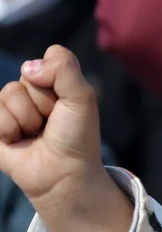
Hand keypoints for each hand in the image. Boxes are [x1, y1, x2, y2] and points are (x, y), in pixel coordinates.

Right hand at [0, 45, 131, 231]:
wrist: (64, 173)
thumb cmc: (77, 138)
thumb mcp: (83, 99)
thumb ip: (64, 69)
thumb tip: (28, 67)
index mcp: (55, 82)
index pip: (50, 58)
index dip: (60, 81)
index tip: (70, 105)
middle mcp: (32, 92)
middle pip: (27, 77)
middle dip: (43, 102)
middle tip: (52, 123)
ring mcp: (12, 108)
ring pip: (9, 92)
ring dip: (27, 118)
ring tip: (36, 134)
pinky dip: (9, 128)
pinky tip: (19, 141)